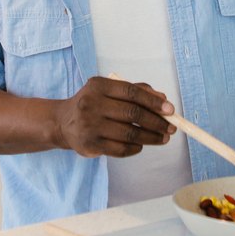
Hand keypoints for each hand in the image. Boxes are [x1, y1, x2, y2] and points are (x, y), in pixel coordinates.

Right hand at [55, 76, 174, 157]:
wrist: (63, 123)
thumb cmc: (94, 104)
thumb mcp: (109, 91)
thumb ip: (136, 91)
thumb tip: (163, 99)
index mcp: (98, 86)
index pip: (131, 92)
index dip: (153, 101)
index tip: (170, 110)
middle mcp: (92, 104)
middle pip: (132, 113)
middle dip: (157, 122)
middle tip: (171, 128)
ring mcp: (90, 125)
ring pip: (129, 133)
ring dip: (150, 137)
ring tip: (163, 138)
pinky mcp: (90, 144)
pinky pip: (120, 149)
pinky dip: (135, 148)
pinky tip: (141, 145)